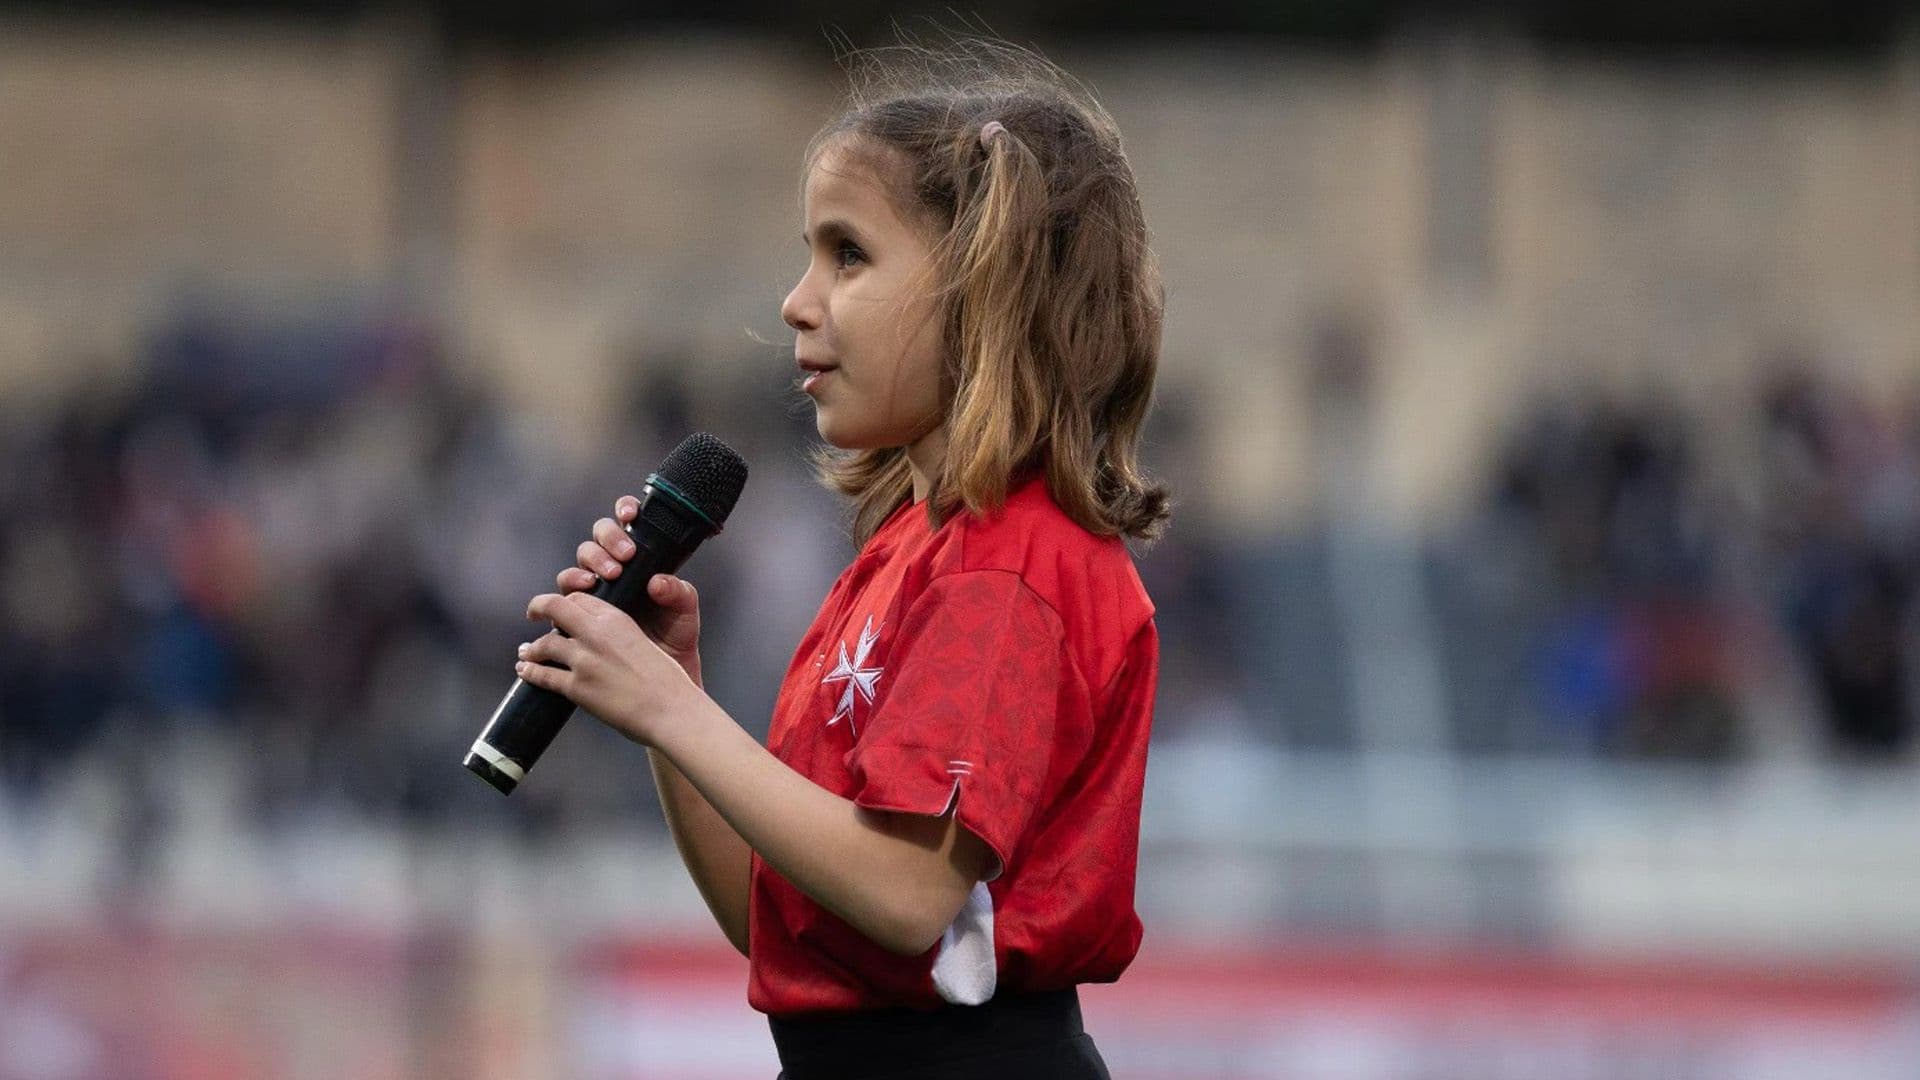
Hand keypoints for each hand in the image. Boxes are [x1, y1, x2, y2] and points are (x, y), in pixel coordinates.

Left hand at [517, 591, 701, 746]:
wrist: (671, 710)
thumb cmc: (667, 682)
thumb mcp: (645, 645)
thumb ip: (621, 639)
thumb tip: (603, 647)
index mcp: (618, 620)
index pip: (581, 599)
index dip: (568, 603)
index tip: (563, 610)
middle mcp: (597, 635)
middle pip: (555, 607)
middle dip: (539, 607)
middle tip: (533, 613)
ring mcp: (584, 661)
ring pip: (544, 644)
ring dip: (532, 648)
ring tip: (526, 651)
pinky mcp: (577, 687)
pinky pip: (544, 676)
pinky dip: (530, 672)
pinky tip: (525, 670)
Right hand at [558, 496, 705, 686]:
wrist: (664, 674)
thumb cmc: (675, 638)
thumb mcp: (685, 614)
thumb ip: (678, 593)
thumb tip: (657, 581)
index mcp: (639, 562)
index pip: (626, 523)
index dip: (623, 510)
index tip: (630, 514)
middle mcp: (612, 572)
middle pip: (596, 541)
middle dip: (607, 542)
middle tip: (623, 558)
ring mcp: (594, 593)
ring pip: (578, 564)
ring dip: (588, 566)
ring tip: (605, 578)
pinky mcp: (579, 616)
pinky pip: (564, 598)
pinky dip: (569, 592)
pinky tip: (580, 595)